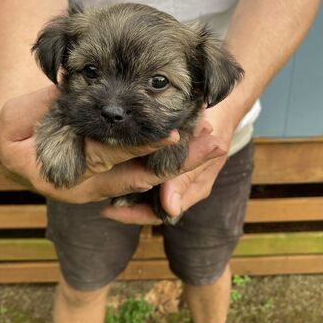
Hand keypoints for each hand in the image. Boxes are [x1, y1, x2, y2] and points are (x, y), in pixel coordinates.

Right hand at [0, 87, 225, 204]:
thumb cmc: (12, 135)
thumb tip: (72, 91)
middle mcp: (91, 188)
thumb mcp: (17, 120)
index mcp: (66, 174)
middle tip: (213, 143)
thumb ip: (46, 111)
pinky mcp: (112, 182)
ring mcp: (103, 188)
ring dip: (181, 162)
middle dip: (178, 161)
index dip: (142, 147)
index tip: (173, 135)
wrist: (14, 157)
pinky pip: (143, 174)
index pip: (112, 157)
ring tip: (213, 142)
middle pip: (142, 174)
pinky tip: (192, 142)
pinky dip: (168, 161)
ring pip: (148, 177)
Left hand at [101, 109, 232, 223]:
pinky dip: (134, 173)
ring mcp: (178, 177)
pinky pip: (150, 175)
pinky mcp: (171, 164)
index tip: (107, 211)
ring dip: (127, 190)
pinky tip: (116, 165)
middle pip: (151, 205)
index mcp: (193, 190)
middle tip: (100, 201)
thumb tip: (170, 209)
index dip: (132, 214)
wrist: (223, 108)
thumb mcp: (199, 152)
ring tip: (102, 186)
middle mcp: (184, 188)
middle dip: (126, 204)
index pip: (159, 213)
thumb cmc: (214, 126)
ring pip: (148, 192)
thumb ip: (183, 177)